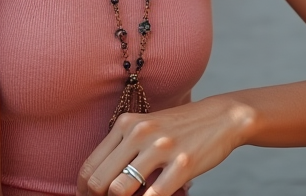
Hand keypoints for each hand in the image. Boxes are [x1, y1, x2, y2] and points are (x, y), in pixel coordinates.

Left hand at [76, 96, 253, 195]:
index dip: (84, 191)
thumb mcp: (145, 129)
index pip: (89, 166)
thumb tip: (96, 183)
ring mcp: (161, 148)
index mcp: (125, 124)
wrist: (221, 117)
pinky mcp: (182, 164)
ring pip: (119, 190)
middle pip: (98, 181)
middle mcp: (139, 133)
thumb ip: (122, 149)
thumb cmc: (178, 129)